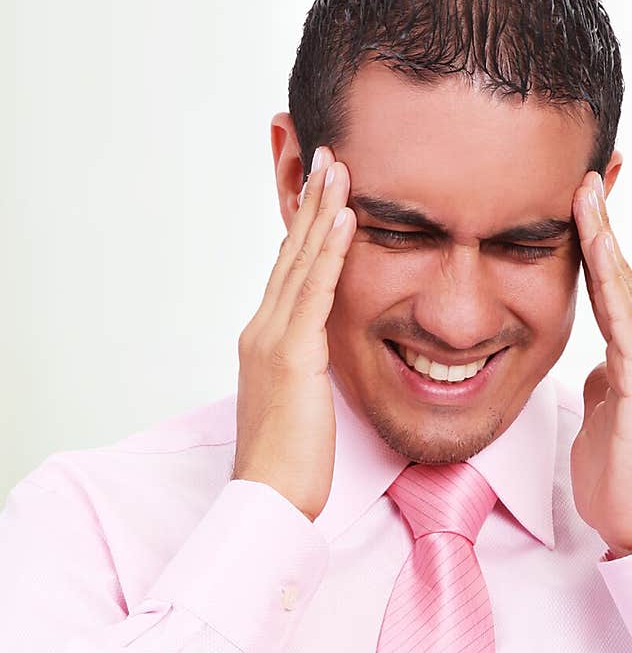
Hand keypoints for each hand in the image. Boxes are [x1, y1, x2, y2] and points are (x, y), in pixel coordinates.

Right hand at [232, 147, 355, 521]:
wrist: (268, 498)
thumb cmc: (290, 464)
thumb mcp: (302, 405)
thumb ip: (311, 372)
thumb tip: (327, 359)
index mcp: (265, 342)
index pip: (288, 272)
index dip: (305, 229)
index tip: (322, 191)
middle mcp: (262, 331)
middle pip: (290, 253)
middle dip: (311, 202)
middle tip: (327, 154)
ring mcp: (273, 340)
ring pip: (300, 261)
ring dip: (322, 210)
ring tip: (340, 166)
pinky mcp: (291, 356)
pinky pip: (315, 292)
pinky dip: (330, 251)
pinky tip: (347, 217)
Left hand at [569, 172, 631, 556]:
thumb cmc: (622, 479)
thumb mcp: (600, 417)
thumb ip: (601, 382)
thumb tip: (592, 363)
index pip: (609, 289)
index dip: (593, 244)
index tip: (576, 201)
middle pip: (619, 276)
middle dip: (599, 224)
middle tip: (584, 173)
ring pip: (622, 289)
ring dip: (602, 239)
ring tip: (585, 192)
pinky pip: (623, 322)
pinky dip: (609, 282)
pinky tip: (597, 249)